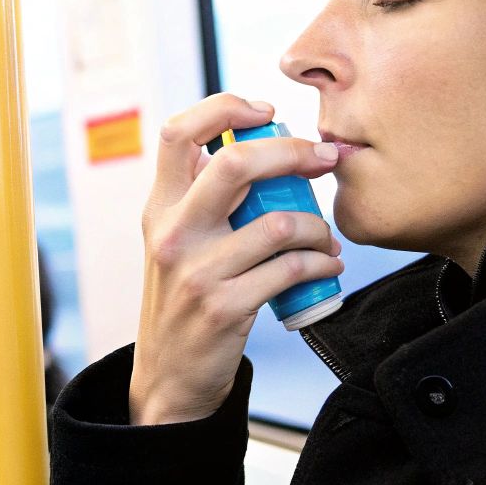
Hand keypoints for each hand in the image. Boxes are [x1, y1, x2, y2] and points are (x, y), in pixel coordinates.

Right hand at [130, 93, 342, 424]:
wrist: (168, 377)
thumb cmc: (185, 300)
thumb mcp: (177, 242)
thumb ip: (205, 199)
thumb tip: (264, 150)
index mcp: (159, 207)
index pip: (178, 132)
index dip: (225, 108)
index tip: (265, 111)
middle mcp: (172, 233)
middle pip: (236, 163)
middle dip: (292, 153)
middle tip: (323, 158)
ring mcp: (197, 270)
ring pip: (279, 223)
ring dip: (318, 227)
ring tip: (326, 237)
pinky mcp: (225, 306)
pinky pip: (291, 269)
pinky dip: (320, 263)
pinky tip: (325, 266)